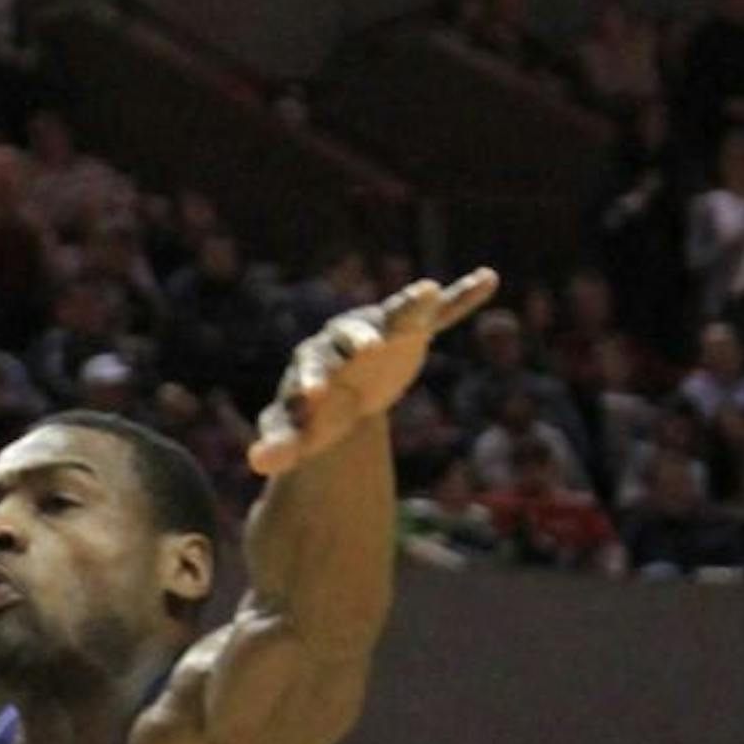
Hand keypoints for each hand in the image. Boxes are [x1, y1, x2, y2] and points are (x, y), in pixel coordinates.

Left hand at [250, 269, 500, 476]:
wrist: (341, 394)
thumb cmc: (314, 417)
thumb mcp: (298, 435)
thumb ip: (279, 445)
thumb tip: (256, 464)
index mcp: (311, 365)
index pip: (308, 372)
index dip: (311, 382)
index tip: (313, 397)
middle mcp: (342, 341)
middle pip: (347, 338)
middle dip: (356, 342)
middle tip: (366, 349)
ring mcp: (379, 332)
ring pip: (393, 316)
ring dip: (409, 306)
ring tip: (426, 293)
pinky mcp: (411, 331)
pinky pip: (438, 314)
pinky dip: (460, 298)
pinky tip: (487, 279)